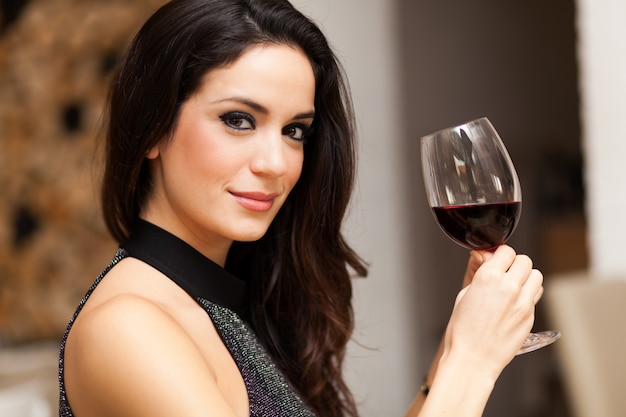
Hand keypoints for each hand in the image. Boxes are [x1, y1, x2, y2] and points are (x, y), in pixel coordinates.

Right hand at [444, 245, 543, 378]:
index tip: (496, 261)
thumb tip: (485, 256)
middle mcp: (509, 286)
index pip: (506, 251)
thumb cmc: (463, 329)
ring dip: (526, 277)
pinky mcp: (530, 316)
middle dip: (514, 264)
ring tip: (513, 287)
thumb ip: (479, 272)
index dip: (500, 255)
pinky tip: (513, 303)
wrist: (473, 358)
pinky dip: (527, 294)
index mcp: (488, 277)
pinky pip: (535, 295)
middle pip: (524, 260)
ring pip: (536, 275)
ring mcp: (523, 302)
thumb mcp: (464, 293)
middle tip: (505, 273)